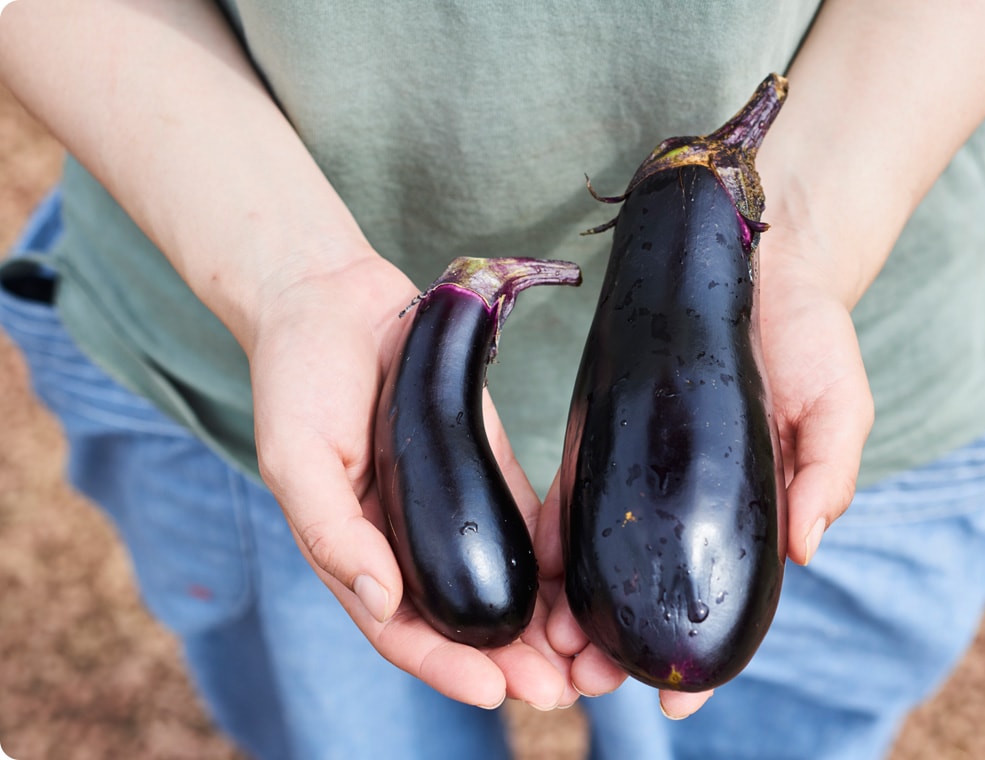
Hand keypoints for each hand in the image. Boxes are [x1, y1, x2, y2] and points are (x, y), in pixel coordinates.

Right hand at [247, 252, 575, 710]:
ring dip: (541, 626)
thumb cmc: (300, 378)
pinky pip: (523, 524)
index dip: (447, 667)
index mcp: (354, 551)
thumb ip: (332, 532)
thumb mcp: (295, 457)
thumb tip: (382, 601)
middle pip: (462, 620)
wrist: (334, 301)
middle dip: (511, 661)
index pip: (402, 630)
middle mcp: (405, 542)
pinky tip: (581, 585)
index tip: (497, 693)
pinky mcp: (485, 466)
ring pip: (500, 584)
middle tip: (563, 690)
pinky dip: (552, 561)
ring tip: (586, 657)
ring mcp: (448, 507)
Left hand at [536, 219, 872, 718]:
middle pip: (652, 592)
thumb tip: (807, 550)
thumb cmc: (810, 335)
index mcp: (749, 512)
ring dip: (578, 607)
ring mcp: (644, 471)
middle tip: (587, 679)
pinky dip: (552, 539)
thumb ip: (829, 470)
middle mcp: (689, 503)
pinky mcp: (605, 432)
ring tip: (552, 643)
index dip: (703, 658)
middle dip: (620, 644)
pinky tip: (533, 572)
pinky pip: (573, 496)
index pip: (725, 600)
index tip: (675, 707)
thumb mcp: (837, 402)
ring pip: (605, 558)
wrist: (755, 260)